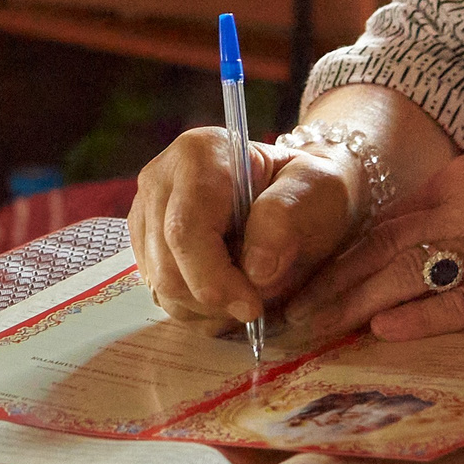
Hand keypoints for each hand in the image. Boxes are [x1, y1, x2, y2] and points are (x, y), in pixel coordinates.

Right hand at [129, 126, 361, 330]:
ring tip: (246, 295)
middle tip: (255, 306)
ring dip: (207, 309)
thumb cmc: (312, 189)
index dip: (215, 279)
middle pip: (167, 266)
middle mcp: (162, 178)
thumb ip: (285, 219)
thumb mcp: (318, 190)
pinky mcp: (145, 244)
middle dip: (213, 301)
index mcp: (200, 153)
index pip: (186, 229)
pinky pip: (160, 294)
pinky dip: (196, 309)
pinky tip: (228, 293)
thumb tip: (256, 269)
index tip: (253, 306)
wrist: (302, 195)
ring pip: (160, 287)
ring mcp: (147, 212)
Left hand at [286, 151, 463, 343]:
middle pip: (383, 248)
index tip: (298, 279)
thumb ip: (443, 210)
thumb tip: (383, 245)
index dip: (335, 254)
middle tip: (290, 315)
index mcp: (461, 177)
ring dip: (357, 305)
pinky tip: (387, 332)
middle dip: (331, 284)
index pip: (382, 221)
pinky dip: (424, 318)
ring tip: (317, 330)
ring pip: (412, 275)